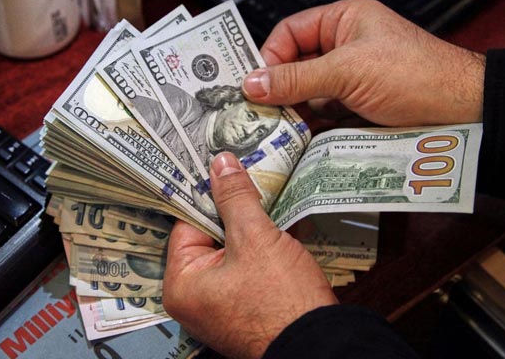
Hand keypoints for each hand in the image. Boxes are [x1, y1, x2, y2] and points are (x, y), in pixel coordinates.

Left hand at [163, 152, 337, 358]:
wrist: (322, 345)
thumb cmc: (282, 302)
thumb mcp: (256, 238)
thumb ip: (235, 198)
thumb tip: (221, 164)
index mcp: (182, 285)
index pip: (187, 224)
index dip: (209, 195)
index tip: (223, 170)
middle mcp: (195, 299)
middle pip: (209, 237)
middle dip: (233, 212)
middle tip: (249, 182)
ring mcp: (221, 306)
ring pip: (232, 251)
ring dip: (251, 230)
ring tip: (267, 205)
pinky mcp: (246, 307)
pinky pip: (247, 268)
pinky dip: (261, 250)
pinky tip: (279, 233)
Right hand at [242, 0, 485, 125]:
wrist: (461, 112)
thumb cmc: (417, 74)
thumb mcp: (348, 70)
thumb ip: (298, 77)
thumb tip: (254, 83)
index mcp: (344, 21)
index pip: (291, 32)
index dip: (270, 55)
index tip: (254, 83)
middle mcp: (345, 47)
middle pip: (296, 65)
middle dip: (278, 88)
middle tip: (258, 111)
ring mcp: (352, 79)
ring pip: (309, 94)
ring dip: (294, 111)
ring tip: (276, 129)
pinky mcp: (359, 108)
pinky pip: (325, 115)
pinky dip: (311, 127)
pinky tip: (299, 139)